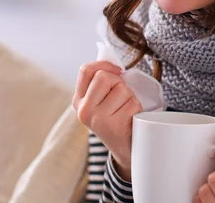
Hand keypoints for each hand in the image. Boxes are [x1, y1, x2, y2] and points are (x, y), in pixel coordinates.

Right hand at [72, 61, 142, 180]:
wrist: (125, 150)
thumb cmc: (116, 118)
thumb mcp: (101, 101)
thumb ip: (101, 82)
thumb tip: (115, 66)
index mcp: (78, 101)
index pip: (85, 70)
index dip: (104, 65)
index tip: (117, 72)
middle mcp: (84, 111)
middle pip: (103, 77)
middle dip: (118, 82)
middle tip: (121, 97)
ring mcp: (98, 120)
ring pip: (121, 88)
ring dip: (129, 96)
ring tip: (125, 110)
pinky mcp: (114, 127)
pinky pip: (132, 102)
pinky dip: (136, 108)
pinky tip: (130, 119)